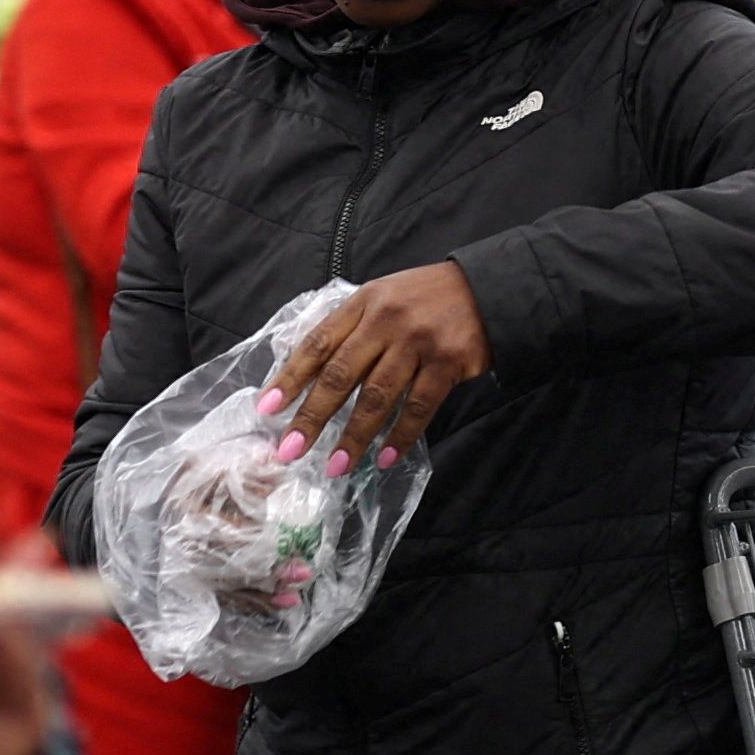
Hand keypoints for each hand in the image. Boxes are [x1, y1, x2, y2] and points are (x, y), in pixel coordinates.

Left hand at [260, 262, 488, 474]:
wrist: (487, 289)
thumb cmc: (426, 298)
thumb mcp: (382, 298)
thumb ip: (351, 329)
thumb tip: (310, 373)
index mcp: (363, 303)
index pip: (318, 343)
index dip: (290, 377)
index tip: (268, 408)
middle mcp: (386, 320)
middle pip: (340, 374)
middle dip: (312, 416)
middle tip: (291, 449)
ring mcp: (417, 342)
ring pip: (377, 396)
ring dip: (354, 436)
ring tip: (335, 466)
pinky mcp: (447, 362)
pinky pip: (418, 407)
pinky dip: (400, 436)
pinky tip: (384, 458)